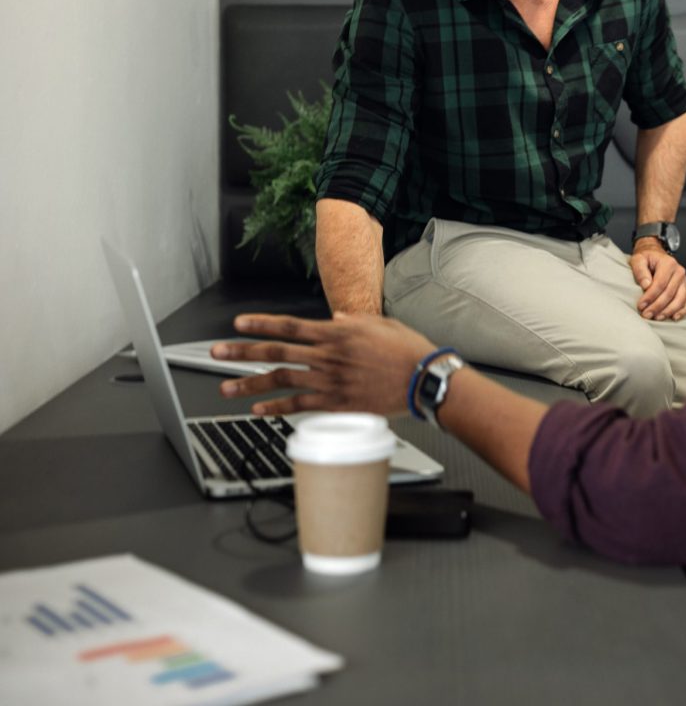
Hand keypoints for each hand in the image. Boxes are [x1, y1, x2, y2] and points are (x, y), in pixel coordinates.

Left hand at [212, 312, 436, 416]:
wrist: (423, 378)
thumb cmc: (407, 350)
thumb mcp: (380, 325)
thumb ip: (353, 322)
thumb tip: (334, 319)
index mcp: (337, 332)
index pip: (290, 327)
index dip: (261, 325)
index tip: (239, 324)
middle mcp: (328, 355)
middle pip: (276, 353)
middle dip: (242, 353)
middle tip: (217, 353)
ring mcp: (330, 381)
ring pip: (281, 381)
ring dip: (249, 385)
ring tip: (227, 389)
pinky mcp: (336, 403)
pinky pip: (298, 406)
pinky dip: (276, 408)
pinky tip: (259, 411)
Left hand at [629, 239, 685, 320]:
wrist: (655, 255)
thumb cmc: (646, 259)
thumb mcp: (638, 259)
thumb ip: (640, 270)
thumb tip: (646, 285)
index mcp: (669, 264)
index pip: (660, 284)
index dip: (650, 296)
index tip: (641, 305)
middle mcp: (679, 272)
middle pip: (670, 293)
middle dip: (657, 307)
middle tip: (646, 315)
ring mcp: (684, 281)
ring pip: (680, 300)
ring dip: (668, 311)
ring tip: (656, 318)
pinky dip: (682, 311)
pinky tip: (673, 318)